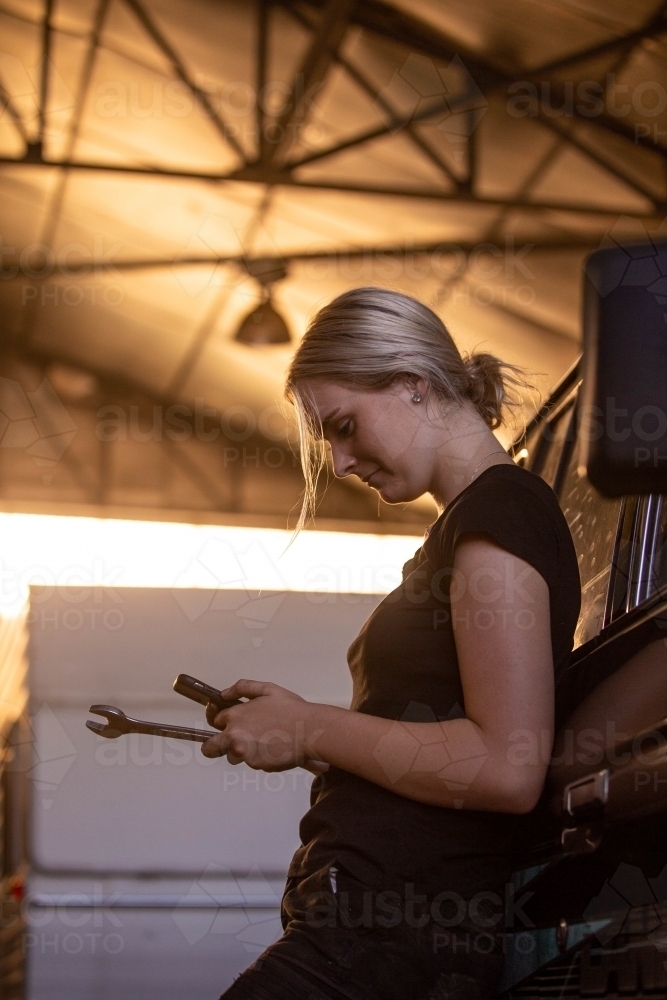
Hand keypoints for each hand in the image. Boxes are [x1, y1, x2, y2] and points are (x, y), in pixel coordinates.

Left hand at [201, 679, 328, 773]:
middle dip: (213, 747)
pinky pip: (252, 763)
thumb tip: (224, 693)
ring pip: (233, 756)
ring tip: (262, 743)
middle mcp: (235, 736)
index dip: (223, 721)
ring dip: (242, 752)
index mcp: (236, 715)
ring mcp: (244, 753)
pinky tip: (274, 748)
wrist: (310, 730)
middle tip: (223, 746)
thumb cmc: (291, 709)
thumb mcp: (268, 689)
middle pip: (210, 748)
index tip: (228, 724)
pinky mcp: (256, 765)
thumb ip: (243, 688)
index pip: (216, 721)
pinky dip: (260, 757)